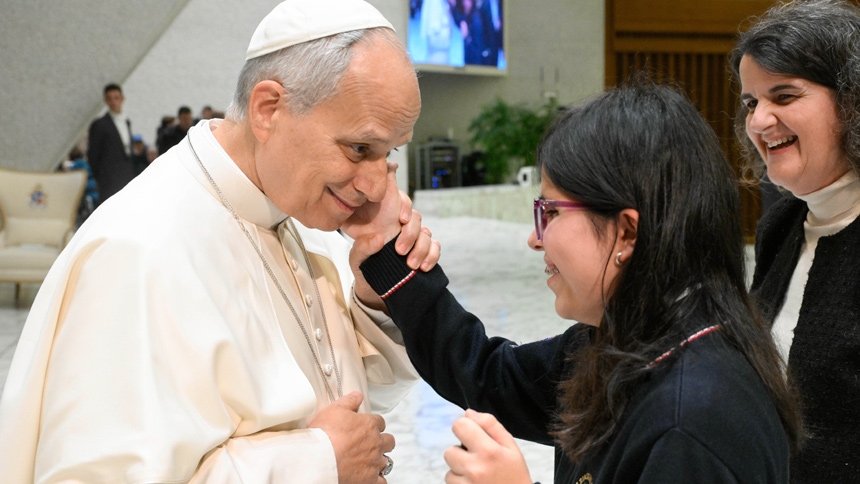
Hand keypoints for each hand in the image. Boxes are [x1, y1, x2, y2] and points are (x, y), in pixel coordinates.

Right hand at [309, 392, 394, 483]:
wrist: (319, 460)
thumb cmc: (324, 435)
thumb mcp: (333, 410)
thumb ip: (348, 401)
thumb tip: (357, 396)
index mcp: (369, 425)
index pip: (380, 422)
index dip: (373, 424)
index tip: (367, 427)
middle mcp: (375, 443)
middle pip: (389, 441)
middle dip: (382, 441)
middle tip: (372, 444)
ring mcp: (374, 463)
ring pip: (386, 461)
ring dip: (380, 460)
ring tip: (370, 461)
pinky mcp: (370, 480)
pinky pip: (382, 481)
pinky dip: (378, 479)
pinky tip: (371, 478)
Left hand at [344, 164, 440, 309]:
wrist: (371, 285)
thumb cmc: (363, 264)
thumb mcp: (356, 256)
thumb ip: (363, 246)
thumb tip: (379, 239)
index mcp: (385, 218)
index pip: (401, 200)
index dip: (405, 206)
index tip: (401, 219)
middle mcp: (402, 225)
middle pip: (416, 218)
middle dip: (411, 234)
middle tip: (400, 251)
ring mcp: (414, 238)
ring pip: (426, 233)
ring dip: (421, 248)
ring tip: (411, 265)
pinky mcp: (423, 252)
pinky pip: (435, 247)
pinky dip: (432, 255)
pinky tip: (424, 267)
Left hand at [443, 410, 531, 483]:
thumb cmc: (514, 474)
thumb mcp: (510, 446)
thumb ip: (490, 425)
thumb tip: (468, 413)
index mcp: (489, 451)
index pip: (459, 425)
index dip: (465, 428)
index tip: (473, 435)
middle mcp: (474, 467)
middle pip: (450, 450)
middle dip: (461, 452)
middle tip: (478, 459)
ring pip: (449, 468)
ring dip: (459, 469)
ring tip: (478, 473)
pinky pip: (450, 481)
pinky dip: (459, 481)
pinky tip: (474, 482)